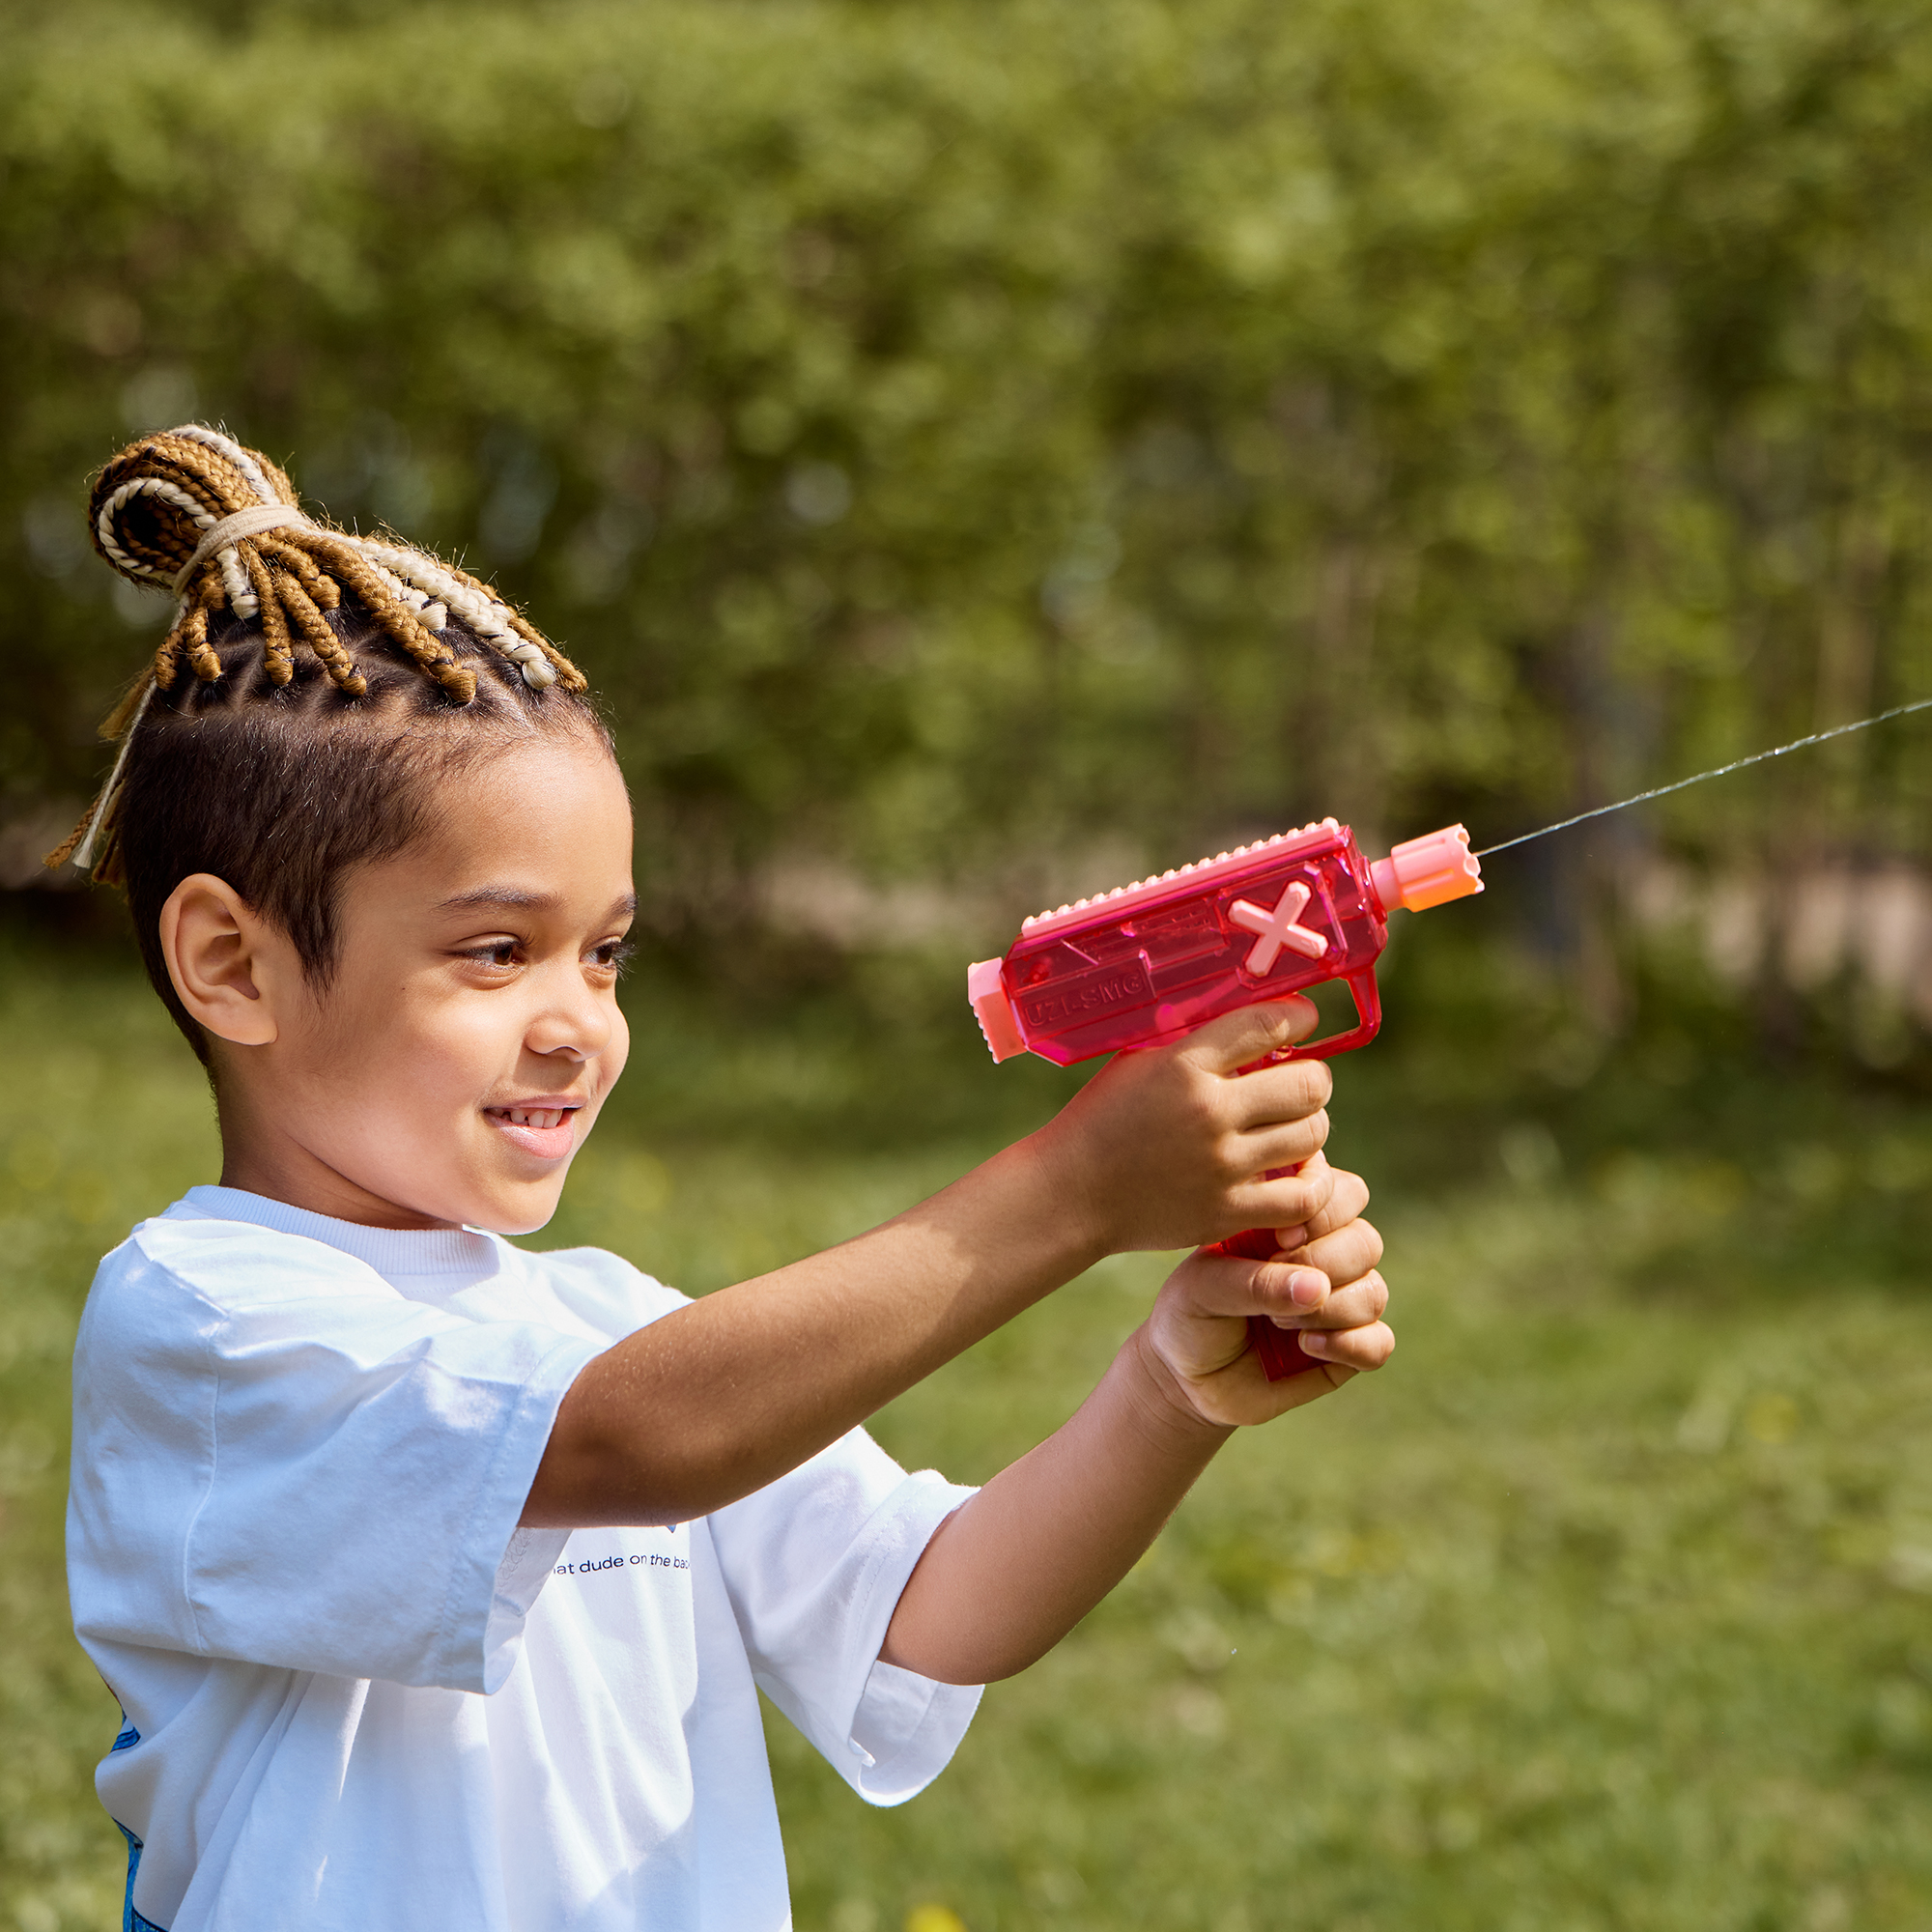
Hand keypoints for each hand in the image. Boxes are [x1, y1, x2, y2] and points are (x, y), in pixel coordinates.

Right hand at [1031, 999, 1337, 1254]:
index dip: (1299, 1017)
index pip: (1269, 1024)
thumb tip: (1258, 1021)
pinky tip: (1294, 1172)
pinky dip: (1309, 1182)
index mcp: (1183, 1065)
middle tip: (1298, 1083)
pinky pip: (1303, 1195)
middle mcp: (1208, 1112)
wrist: (1072, 1192)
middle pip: (1309, 1084)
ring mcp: (1220, 1166)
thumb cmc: (1105, 1119)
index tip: (1301, 1021)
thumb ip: (1196, 1041)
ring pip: (1312, 1134)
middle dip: (1311, 1078)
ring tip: (1290, 1126)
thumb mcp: (1140, 1061)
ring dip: (1308, 1125)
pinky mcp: (1226, 1212)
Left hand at [1134, 1163, 1391, 1425]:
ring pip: (1375, 1291)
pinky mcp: (1350, 1348)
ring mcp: (1341, 1301)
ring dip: (1330, 1308)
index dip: (1322, 1210)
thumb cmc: (1191, 1315)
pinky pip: (1380, 1342)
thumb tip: (1318, 1287)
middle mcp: (1325, 1254)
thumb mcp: (1202, 1289)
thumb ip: (1252, 1281)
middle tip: (1275, 1280)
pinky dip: (1349, 1345)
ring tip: (1279, 1322)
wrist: (1187, 1379)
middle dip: (1324, 1263)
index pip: (1339, 1191)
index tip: (1279, 1238)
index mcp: (1291, 1219)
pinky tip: (1306, 1346)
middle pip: (1365, 1240)